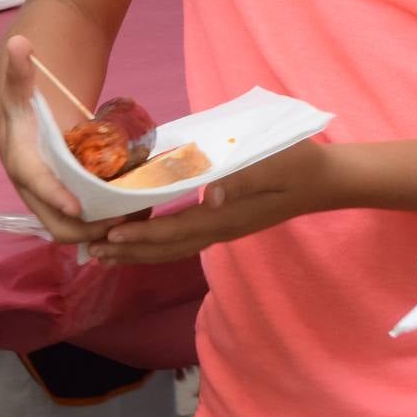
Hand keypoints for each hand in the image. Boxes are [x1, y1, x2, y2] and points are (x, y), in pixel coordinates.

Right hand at [0, 34, 119, 243]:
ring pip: (70, 226)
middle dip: (87, 226)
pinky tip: (132, 213)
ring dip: (101, 228)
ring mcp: (47, 196)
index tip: (77, 207)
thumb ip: (20, 69)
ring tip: (137, 218)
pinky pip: (81, 219)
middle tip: (125, 218)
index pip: (34, 182)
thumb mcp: (23, 84)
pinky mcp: (62, 198)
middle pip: (53, 220)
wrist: (23, 108)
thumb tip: (18, 43)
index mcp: (19, 157)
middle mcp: (30, 185)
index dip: (53, 195)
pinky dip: (103, 220)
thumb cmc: (26, 97)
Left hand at [90, 139, 330, 263]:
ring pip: (174, 247)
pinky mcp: (227, 222)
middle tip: (91, 252)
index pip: (175, 232)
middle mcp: (221, 229)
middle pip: (167, 248)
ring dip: (139, 251)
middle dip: (129, 251)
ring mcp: (224, 229)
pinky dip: (159, 242)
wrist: (326, 181)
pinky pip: (185, 239)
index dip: (140, 237)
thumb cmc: (301, 165)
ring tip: (107, 252)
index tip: (108, 237)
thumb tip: (210, 197)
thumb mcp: (276, 165)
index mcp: (227, 216)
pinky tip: (145, 235)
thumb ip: (244, 179)